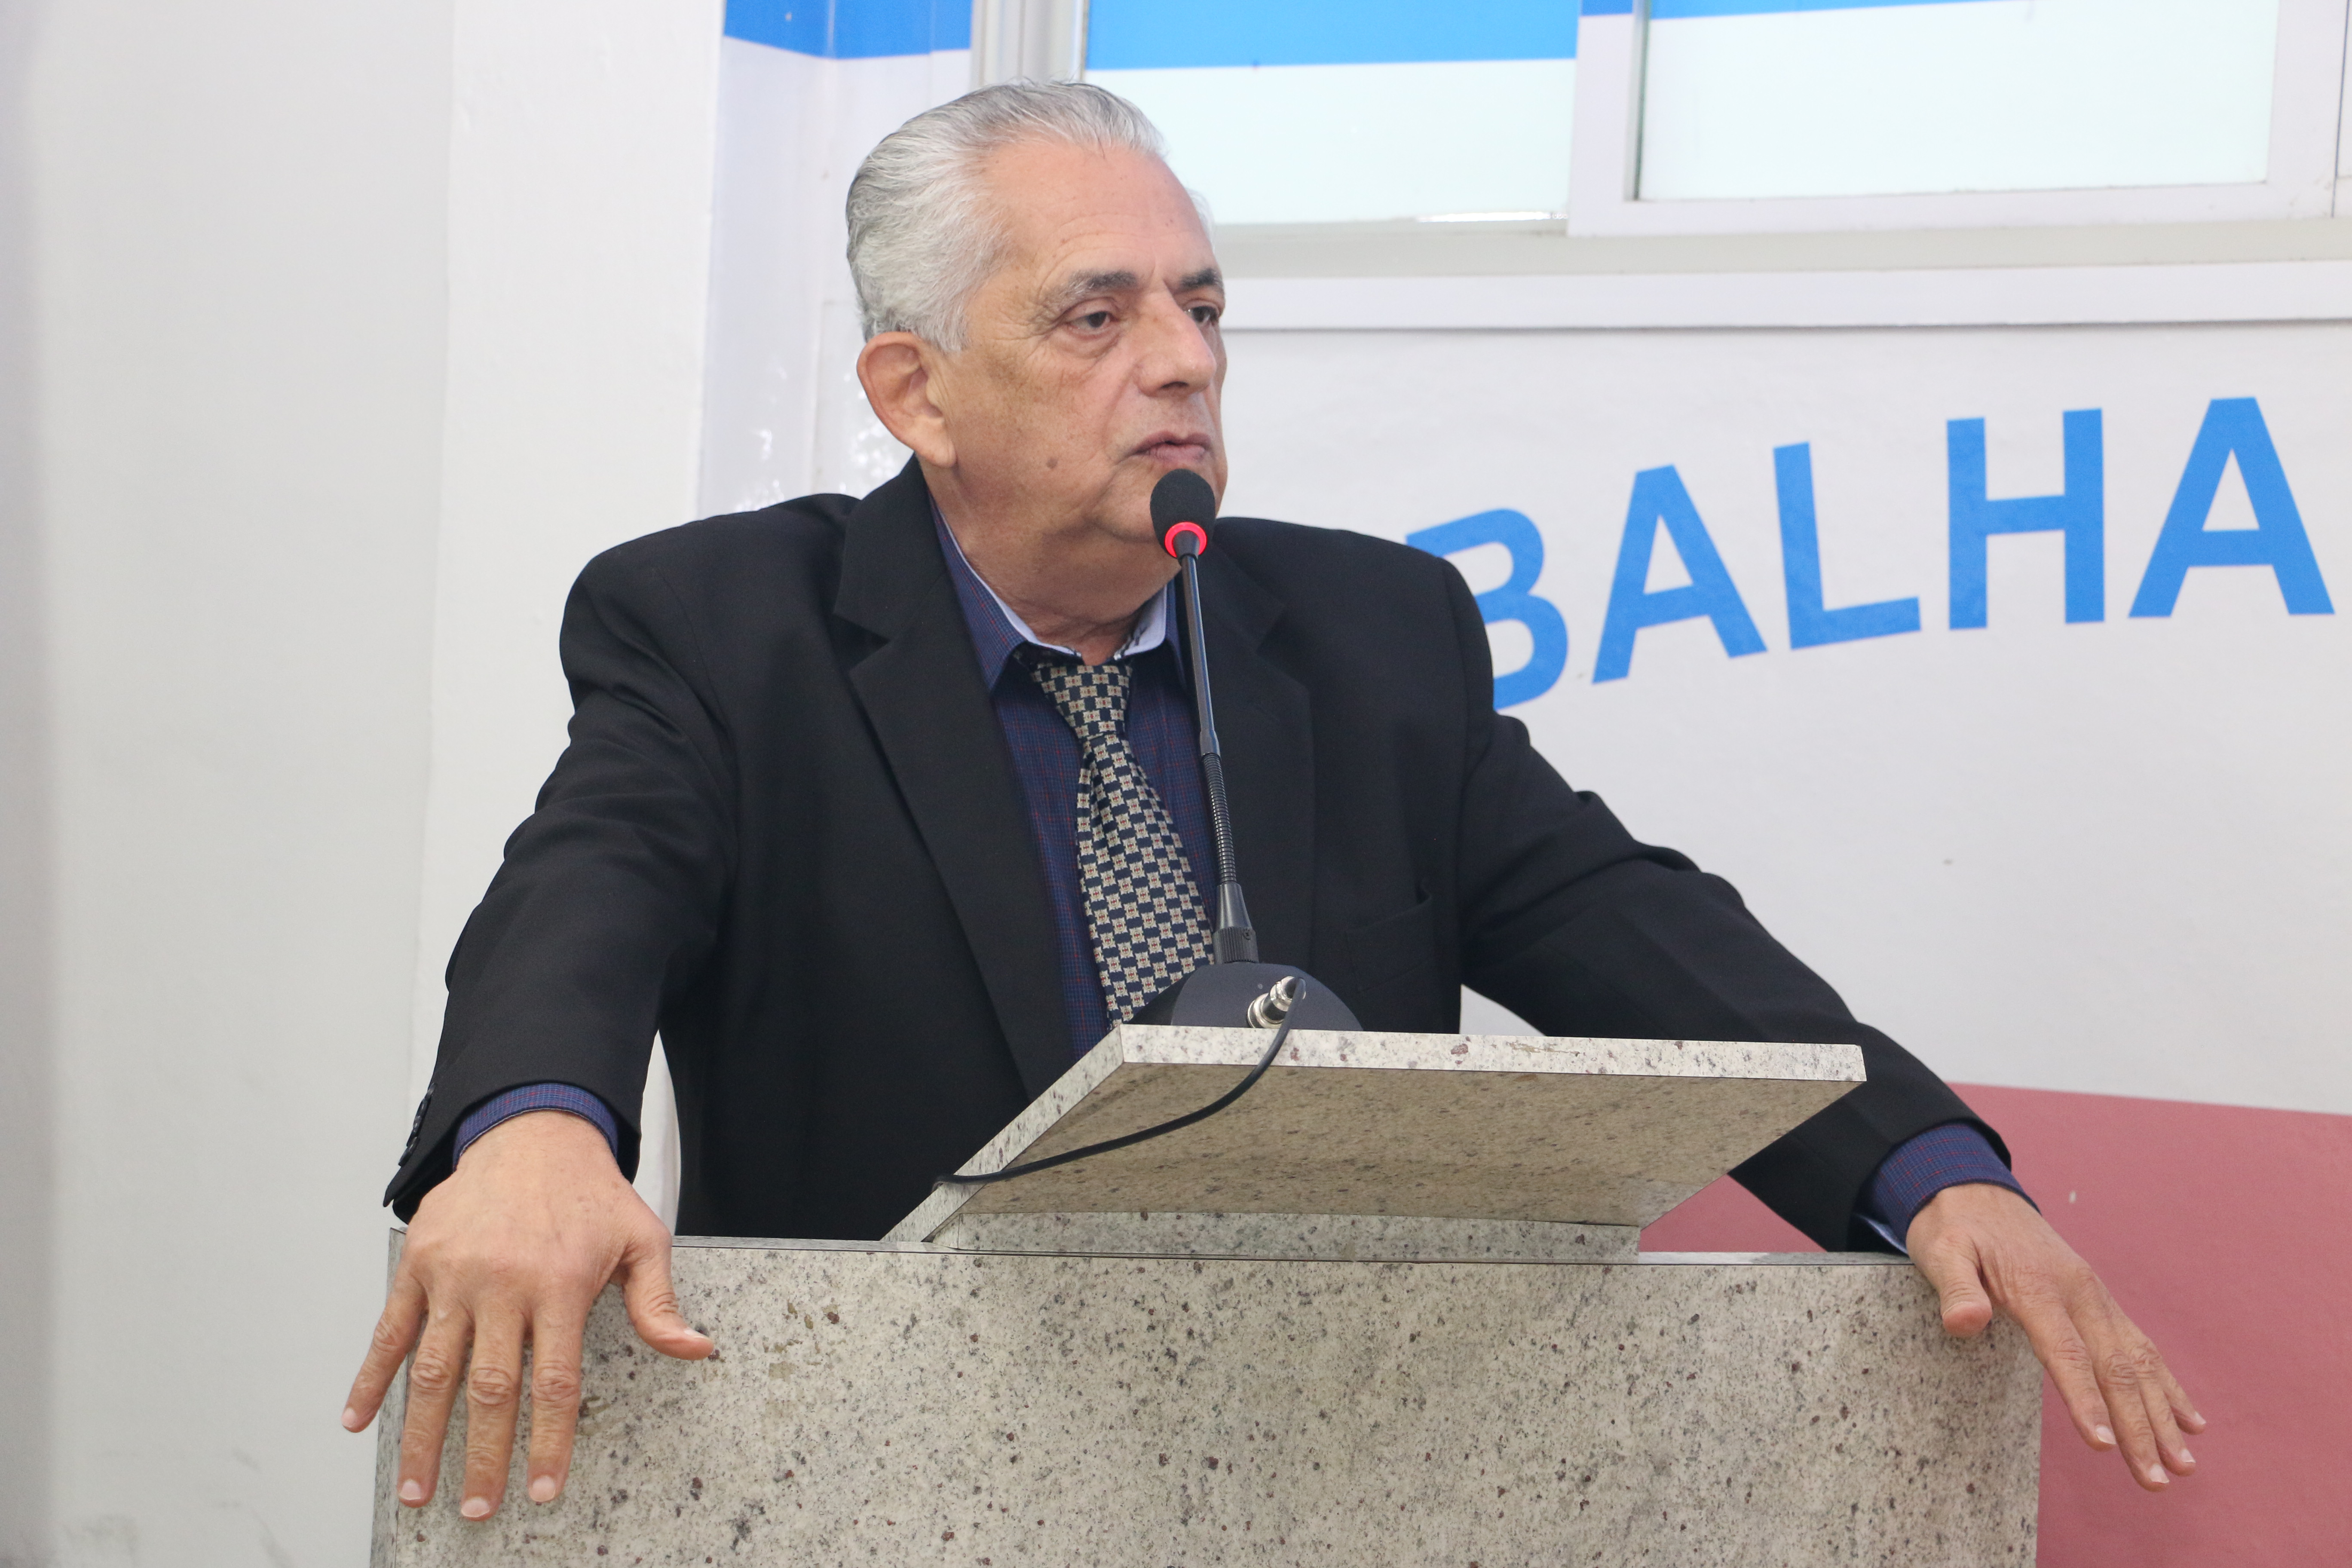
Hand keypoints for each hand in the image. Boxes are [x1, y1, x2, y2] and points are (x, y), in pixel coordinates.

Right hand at [341, 1109, 712, 1518]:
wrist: (532, 1132)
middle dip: (482, 1457)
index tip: (542, 1489)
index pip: (554, 1383)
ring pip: (433, 1371)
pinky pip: (390, 1330)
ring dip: (422, 1436)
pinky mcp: (419, 1264)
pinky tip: (359, 1420)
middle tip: (479, 1507)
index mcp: (559, 1285)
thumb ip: (659, 1302)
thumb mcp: (642, 1238)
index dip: (547, 1443)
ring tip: (419, 1489)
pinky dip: (370, 1378)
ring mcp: (454, 1275)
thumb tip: (694, 1349)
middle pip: (489, 1389)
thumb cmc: (588, 1192)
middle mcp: (503, 1284)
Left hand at [1907, 1182, 2201, 1491]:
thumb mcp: (1940, 1251)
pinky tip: (2191, 1421)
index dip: (2086, 1401)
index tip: (2106, 1446)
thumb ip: (1954, 1287)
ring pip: (2139, 1362)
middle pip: (2115, 1368)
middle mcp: (2079, 1293)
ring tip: (2184, 1466)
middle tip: (2157, 1482)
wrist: (1974, 1189)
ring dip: (2163, 1415)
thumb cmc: (1954, 1227)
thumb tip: (1965, 1322)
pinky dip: (2168, 1386)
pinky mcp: (2099, 1301)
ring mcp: (2096, 1297)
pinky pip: (2140, 1346)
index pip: (2068, 1353)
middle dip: (2140, 1427)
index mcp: (2038, 1286)